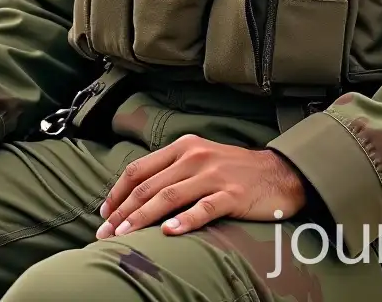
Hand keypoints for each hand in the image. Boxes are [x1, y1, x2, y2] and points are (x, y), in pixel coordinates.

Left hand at [95, 134, 305, 238]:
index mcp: (184, 146)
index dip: (118, 192)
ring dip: (143, 217)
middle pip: (150, 185)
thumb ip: (172, 170)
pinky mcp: (232, 194)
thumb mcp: (200, 159)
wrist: (278, 174)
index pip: (141, 169)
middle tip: (105, 233)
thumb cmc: (234, 170)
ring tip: (125, 235)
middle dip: (123, 210)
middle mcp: (195, 156)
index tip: (104, 214)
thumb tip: (136, 194)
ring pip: (170, 196)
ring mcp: (214, 175)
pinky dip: (184, 220)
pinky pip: (204, 208)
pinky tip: (169, 232)